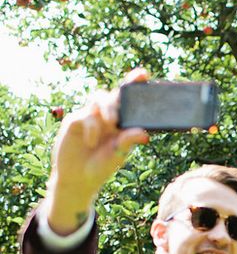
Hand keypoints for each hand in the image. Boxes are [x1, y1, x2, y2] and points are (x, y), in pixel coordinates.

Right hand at [46, 68, 149, 234]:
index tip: (144, 74)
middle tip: (131, 97)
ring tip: (112, 123)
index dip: (135, 84)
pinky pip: (86, 115)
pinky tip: (92, 141)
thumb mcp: (118, 155)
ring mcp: (91, 116)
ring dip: (108, 108)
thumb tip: (143, 133)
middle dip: (123, 89)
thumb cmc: (101, 167)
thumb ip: (128, 142)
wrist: (77, 179)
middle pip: (114, 94)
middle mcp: (107, 116)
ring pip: (99, 98)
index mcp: (122, 122)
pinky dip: (92, 126)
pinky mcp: (75, 121)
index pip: (129, 100)